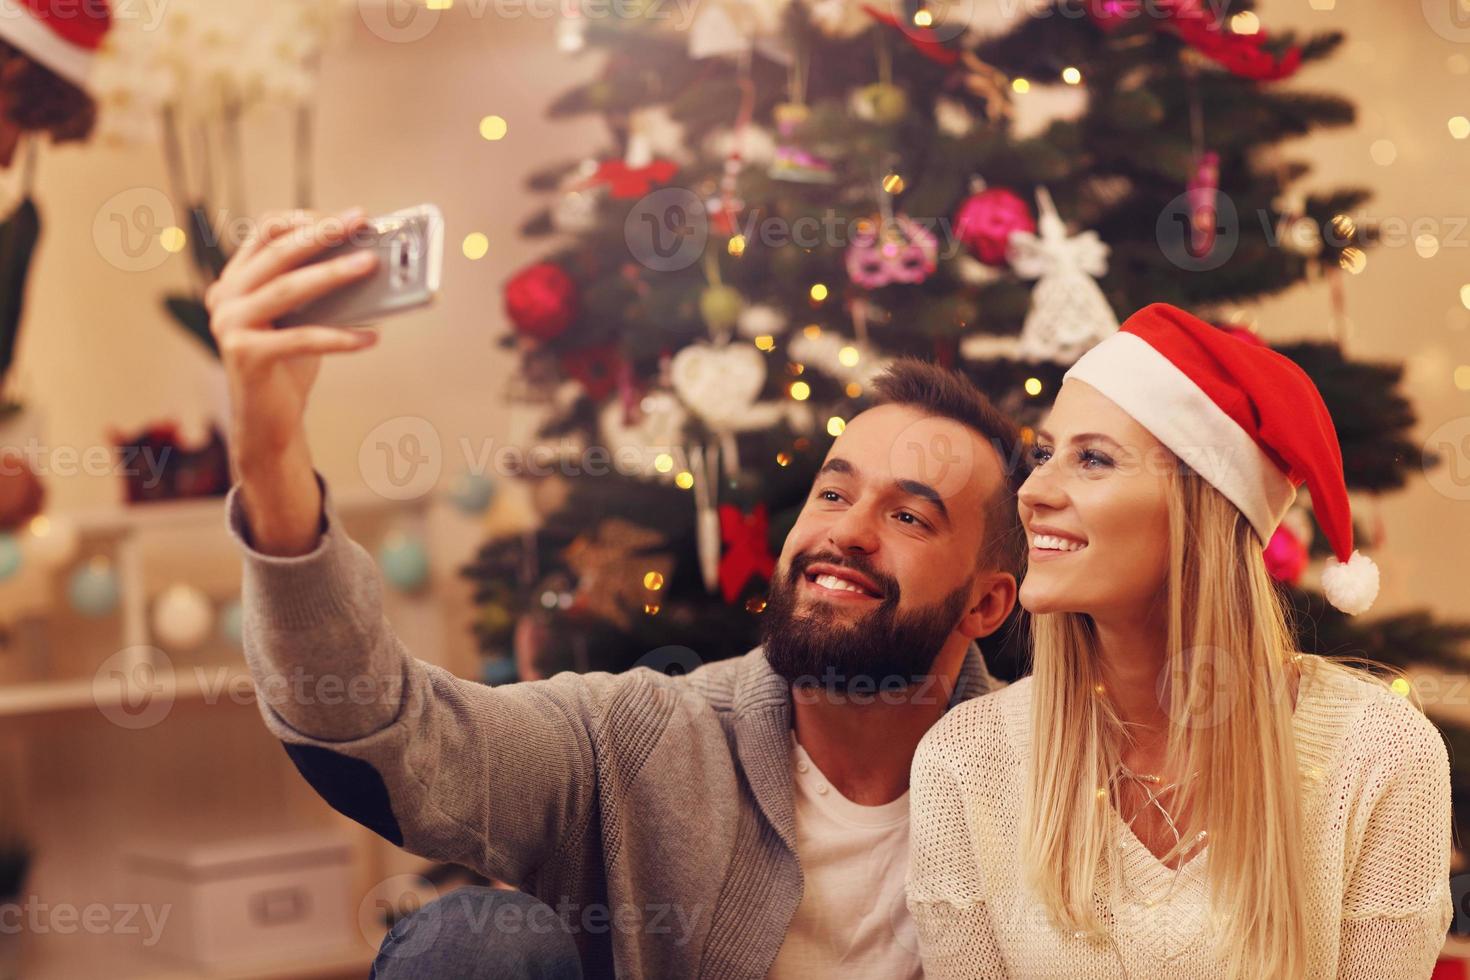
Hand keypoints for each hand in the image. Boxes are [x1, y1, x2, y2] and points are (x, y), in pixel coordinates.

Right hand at [207, 207, 378, 554]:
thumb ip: (318, 289)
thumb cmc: (290, 365)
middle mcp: (223, 297)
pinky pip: (303, 339)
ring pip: (288, 289)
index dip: (305, 219)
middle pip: (277, 253)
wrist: (268, 421)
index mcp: (233, 280)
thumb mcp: (302, 318)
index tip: (346, 215)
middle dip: (322, 234)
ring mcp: (228, 326)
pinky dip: (341, 337)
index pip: (265, 232)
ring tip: (372, 264)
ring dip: (334, 274)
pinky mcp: (245, 356)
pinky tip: (372, 337)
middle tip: (361, 222)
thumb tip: (367, 259)